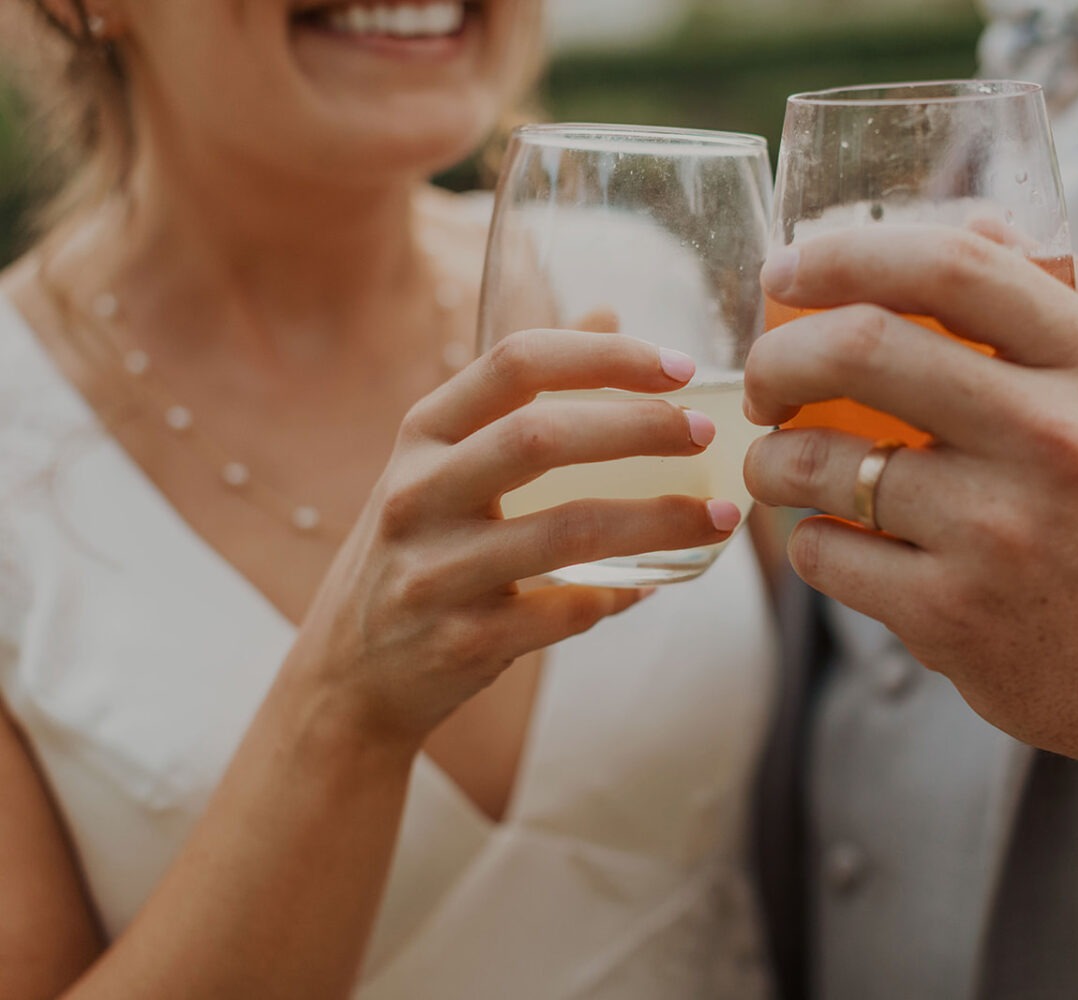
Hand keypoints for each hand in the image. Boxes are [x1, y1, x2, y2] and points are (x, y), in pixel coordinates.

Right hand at [286, 330, 738, 746]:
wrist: (348, 674)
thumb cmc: (420, 549)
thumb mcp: (445, 460)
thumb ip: (521, 391)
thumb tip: (609, 313)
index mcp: (422, 435)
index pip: (514, 364)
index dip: (604, 356)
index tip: (680, 366)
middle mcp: (418, 494)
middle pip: (541, 438)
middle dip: (640, 428)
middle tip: (707, 435)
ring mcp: (435, 571)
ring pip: (567, 531)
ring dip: (660, 520)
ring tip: (722, 519)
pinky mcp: (463, 641)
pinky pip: (567, 611)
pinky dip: (622, 595)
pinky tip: (655, 584)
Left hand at [742, 226, 1077, 784]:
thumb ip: (1051, 298)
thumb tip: (970, 214)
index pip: (951, 268)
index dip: (845, 254)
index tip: (786, 268)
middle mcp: (1052, 440)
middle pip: (861, 349)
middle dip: (776, 357)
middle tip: (763, 381)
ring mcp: (998, 534)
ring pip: (822, 463)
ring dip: (771, 458)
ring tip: (777, 463)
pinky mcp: (953, 616)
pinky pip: (825, 553)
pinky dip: (806, 538)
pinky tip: (828, 536)